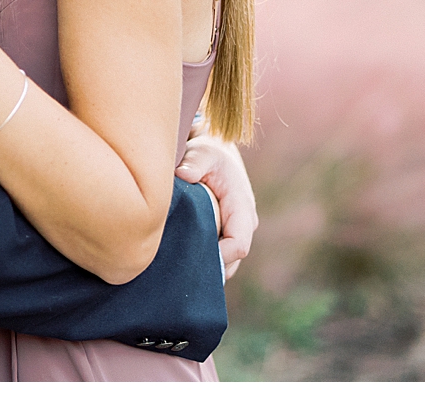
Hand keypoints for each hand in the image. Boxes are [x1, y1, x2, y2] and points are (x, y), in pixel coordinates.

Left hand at [175, 135, 256, 278]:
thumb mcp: (202, 153)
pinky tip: (183, 264)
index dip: (218, 257)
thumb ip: (194, 163)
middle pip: (233, 260)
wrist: (216, 152)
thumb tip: (183, 175)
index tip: (192, 258)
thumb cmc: (208, 153)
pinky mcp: (227, 232)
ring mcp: (237, 230)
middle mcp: (244, 223)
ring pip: (228, 263)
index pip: (238, 245)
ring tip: (179, 271)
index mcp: (242, 207)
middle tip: (179, 273)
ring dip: (208, 268)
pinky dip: (206, 262)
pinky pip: (221, 256)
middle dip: (210, 269)